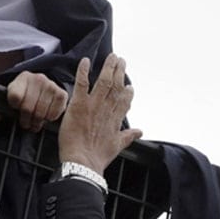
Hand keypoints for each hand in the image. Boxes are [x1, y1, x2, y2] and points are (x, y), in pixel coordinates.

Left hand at [6, 71, 68, 131]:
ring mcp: (51, 85)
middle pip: (27, 107)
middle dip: (25, 120)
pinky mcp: (61, 94)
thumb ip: (1, 108)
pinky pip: (53, 113)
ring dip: (37, 122)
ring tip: (35, 123)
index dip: (14, 106)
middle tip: (26, 124)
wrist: (44, 88)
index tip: (16, 109)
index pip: (15, 96)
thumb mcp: (13, 97)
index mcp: (22, 78)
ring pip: (40, 112)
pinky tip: (46, 116)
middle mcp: (37, 79)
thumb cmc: (26, 94)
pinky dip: (49, 118)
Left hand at [57, 55, 140, 173]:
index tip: (129, 84)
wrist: (83, 161)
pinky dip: (84, 71)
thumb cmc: (98, 157)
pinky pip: (82, 83)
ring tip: (111, 57)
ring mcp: (94, 105)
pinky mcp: (79, 104)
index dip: (127, 91)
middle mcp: (107, 109)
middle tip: (121, 60)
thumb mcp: (117, 146)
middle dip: (119, 71)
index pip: (124, 100)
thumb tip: (140, 132)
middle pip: (116, 85)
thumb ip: (128, 136)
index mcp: (116, 118)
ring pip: (104, 81)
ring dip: (108, 67)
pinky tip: (85, 61)